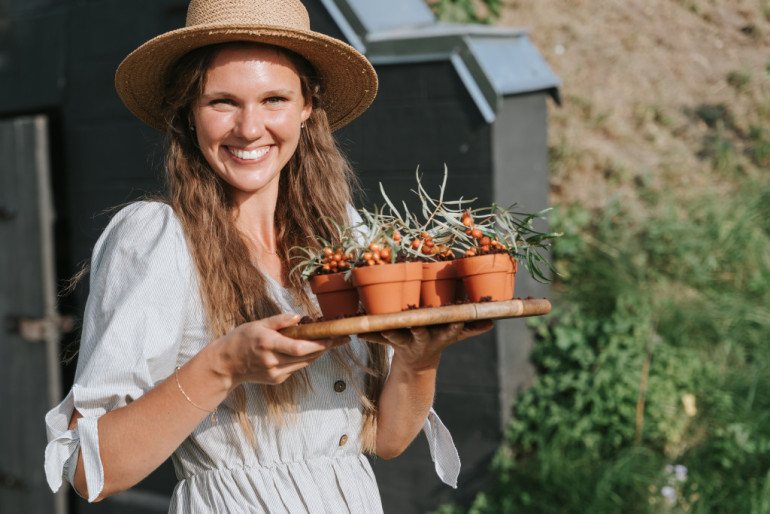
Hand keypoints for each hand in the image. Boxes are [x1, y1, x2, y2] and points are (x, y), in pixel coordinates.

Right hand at [214, 313, 348, 387]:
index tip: (334, 337)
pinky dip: (305, 358)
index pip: (300, 347)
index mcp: (268, 344)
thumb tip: (299, 317)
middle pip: (307, 357)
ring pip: (305, 363)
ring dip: (319, 353)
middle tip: (341, 338)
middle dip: (326, 347)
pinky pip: (296, 367)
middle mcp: (272, 361)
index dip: (320, 343)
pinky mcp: (277, 380)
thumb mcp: (257, 324)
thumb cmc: (241, 339)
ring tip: (331, 342)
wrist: (226, 365)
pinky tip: (310, 349)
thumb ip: (279, 321)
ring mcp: (275, 374)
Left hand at [360, 320, 492, 371]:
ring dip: (391, 334)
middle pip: (423, 335)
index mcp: (440, 336)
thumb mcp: (453, 336)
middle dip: (421, 331)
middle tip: (418, 327)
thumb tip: (492, 323)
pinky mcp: (392, 343)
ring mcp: (407, 343)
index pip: (450, 331)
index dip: (455, 326)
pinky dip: (369, 336)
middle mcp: (424, 340)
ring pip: (399, 338)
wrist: (417, 366)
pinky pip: (379, 339)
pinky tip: (359, 333)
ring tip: (383, 330)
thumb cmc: (436, 340)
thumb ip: (471, 329)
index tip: (457, 321)